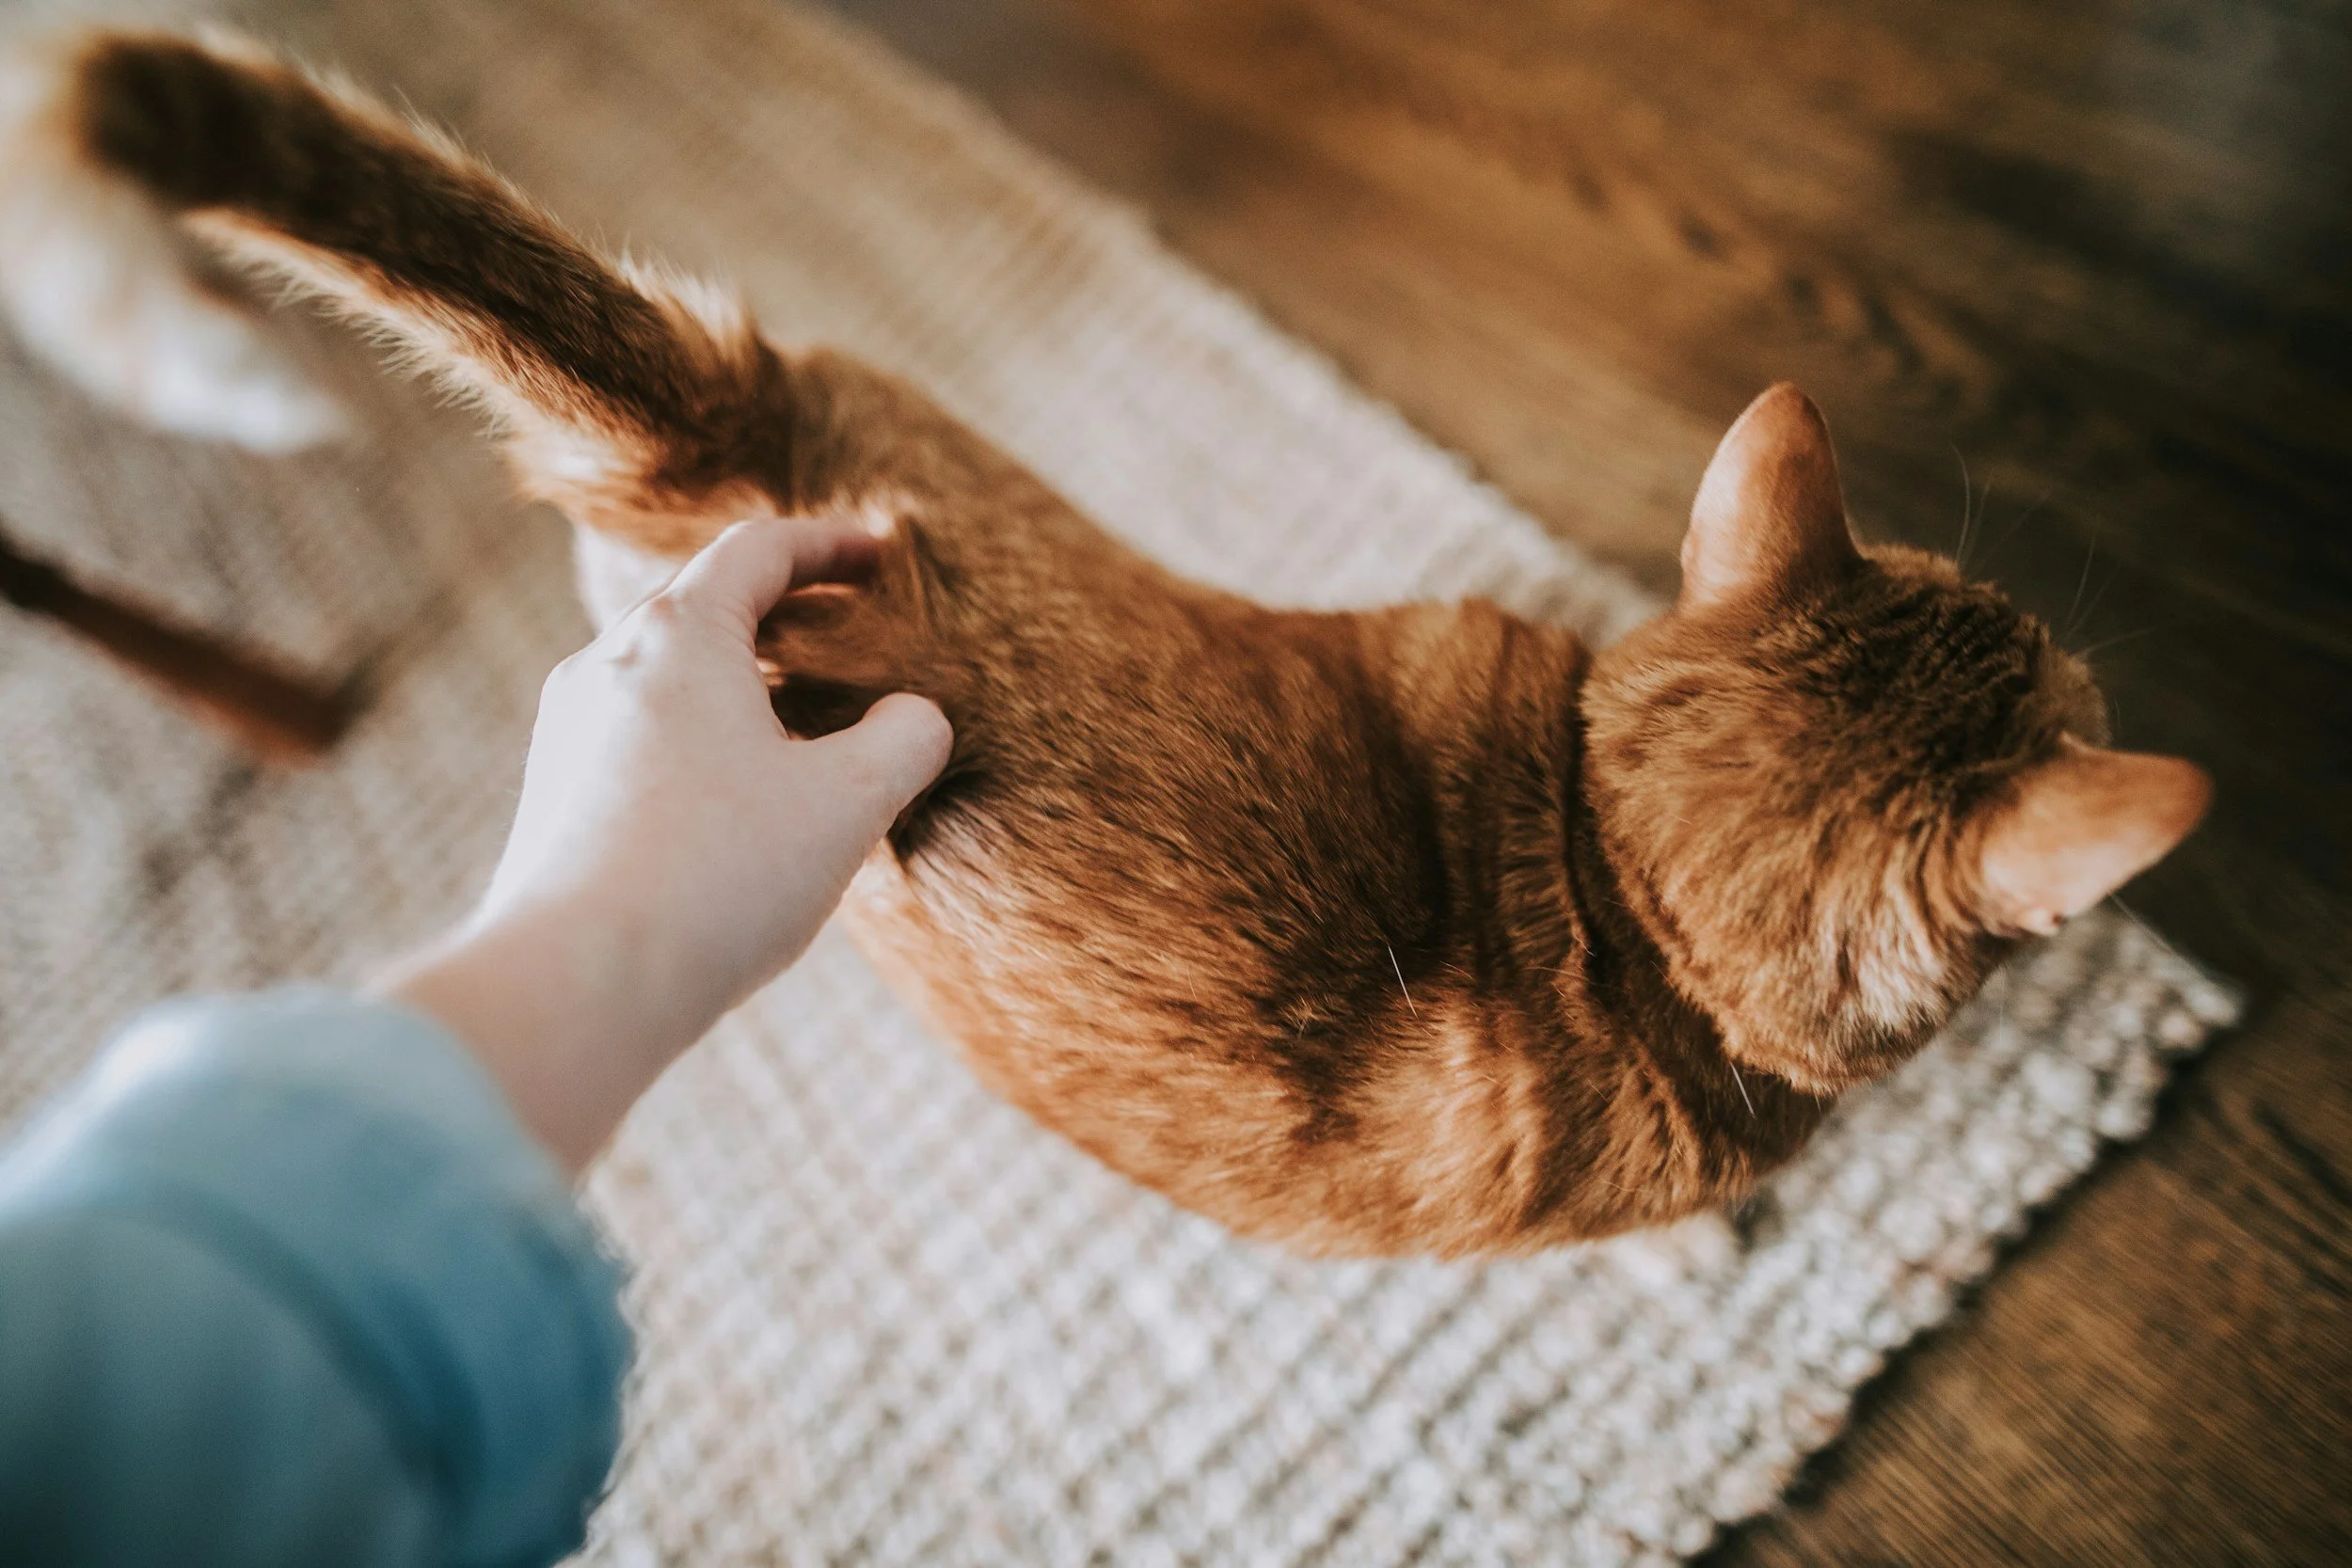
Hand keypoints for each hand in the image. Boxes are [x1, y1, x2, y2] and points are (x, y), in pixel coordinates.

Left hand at [379, 517, 951, 1172]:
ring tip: (799, 727)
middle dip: (782, 612)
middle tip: (847, 635)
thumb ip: (903, 741)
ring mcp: (568, 730)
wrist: (576, 983)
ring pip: (666, 677)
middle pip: (704, 606)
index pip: (759, 551)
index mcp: (680, 635)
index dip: (828, 545)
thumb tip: (916, 717)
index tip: (877, 555)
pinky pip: (637, 738)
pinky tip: (736, 804)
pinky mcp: (552, 797)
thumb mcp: (847, 804)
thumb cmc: (718, 879)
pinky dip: (697, 739)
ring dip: (737, 683)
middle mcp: (607, 662)